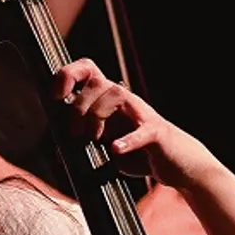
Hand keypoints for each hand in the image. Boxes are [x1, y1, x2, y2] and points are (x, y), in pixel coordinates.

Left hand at [53, 58, 219, 190]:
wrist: (178, 165)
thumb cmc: (140, 153)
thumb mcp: (108, 145)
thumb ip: (86, 142)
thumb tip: (57, 150)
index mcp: (110, 100)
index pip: (88, 70)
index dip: (68, 75)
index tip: (56, 96)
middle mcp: (125, 101)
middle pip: (98, 83)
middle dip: (79, 108)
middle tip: (76, 134)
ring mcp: (142, 115)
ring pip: (115, 96)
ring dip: (96, 117)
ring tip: (94, 139)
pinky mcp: (157, 134)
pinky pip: (141, 131)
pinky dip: (127, 139)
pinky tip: (115, 148)